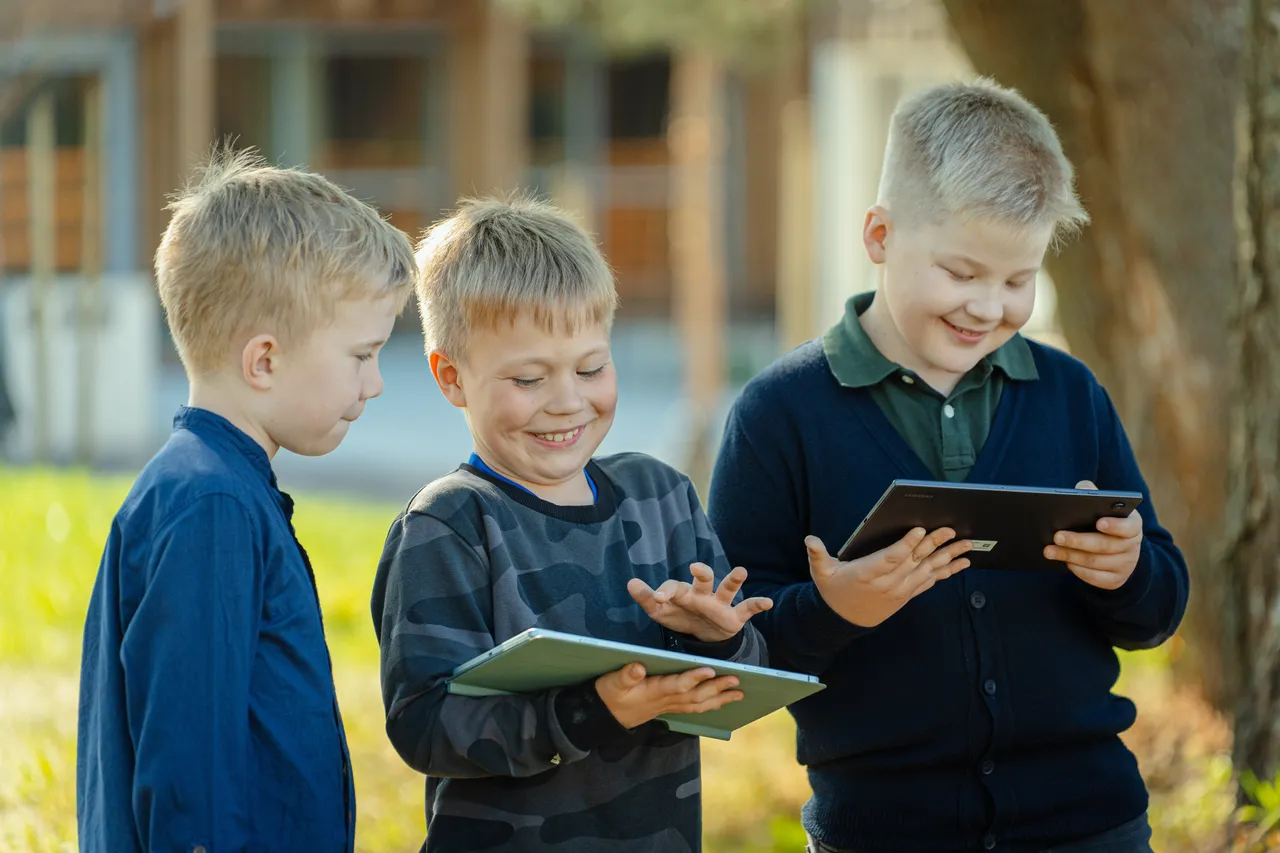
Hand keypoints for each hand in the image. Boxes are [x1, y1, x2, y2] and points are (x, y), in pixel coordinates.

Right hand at [595, 663, 743, 728]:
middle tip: (736, 680)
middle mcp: (665, 701)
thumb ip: (625, 675)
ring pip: (697, 704)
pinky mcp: (669, 708)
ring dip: (719, 699)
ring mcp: (668, 706)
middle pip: (694, 696)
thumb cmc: (608, 694)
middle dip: (716, 688)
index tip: (710, 669)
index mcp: (653, 691)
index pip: (677, 685)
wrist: (603, 716)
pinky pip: (693, 708)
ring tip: (739, 694)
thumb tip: (638, 666)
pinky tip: (722, 701)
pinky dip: (710, 705)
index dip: (693, 678)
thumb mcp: (611, 682)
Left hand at [627, 564, 772, 642]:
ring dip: (734, 580)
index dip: (666, 591)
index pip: (675, 587)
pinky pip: (747, 609)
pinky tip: (767, 603)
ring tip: (741, 571)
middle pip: (703, 579)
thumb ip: (646, 598)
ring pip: (727, 589)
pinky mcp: (734, 617)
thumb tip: (630, 582)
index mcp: (683, 593)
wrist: (703, 636)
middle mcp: (703, 594)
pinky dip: (757, 604)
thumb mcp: (661, 612)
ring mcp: (720, 604)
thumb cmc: (680, 617)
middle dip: (701, 572)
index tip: (656, 597)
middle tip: (695, 567)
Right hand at [806, 528, 970, 627]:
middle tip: (950, 530)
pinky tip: (960, 562)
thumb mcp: (821, 573)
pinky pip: (930, 581)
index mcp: (867, 574)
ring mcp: (900, 590)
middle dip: (933, 545)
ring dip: (948, 558)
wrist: (843, 620)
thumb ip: (817, 554)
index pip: (891, 558)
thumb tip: (809, 539)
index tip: (919, 530)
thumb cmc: (834, 590)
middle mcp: (887, 583)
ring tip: (966, 546)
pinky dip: (946, 572)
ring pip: (928, 571)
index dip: (906, 544)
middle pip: (914, 561)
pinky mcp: (907, 594)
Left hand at [1045, 480, 1142, 589]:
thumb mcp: (1103, 507)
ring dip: (1070, 556)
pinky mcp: (1115, 580)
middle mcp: (1132, 546)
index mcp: (1132, 525)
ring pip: (1096, 562)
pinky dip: (1078, 570)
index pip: (1129, 526)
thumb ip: (1094, 494)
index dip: (1115, 525)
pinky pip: (1095, 578)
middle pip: (1105, 545)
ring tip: (1049, 550)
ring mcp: (1125, 565)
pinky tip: (1063, 562)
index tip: (1099, 522)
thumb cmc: (1104, 521)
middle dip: (1078, 541)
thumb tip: (1081, 489)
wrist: (1119, 550)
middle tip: (1057, 536)